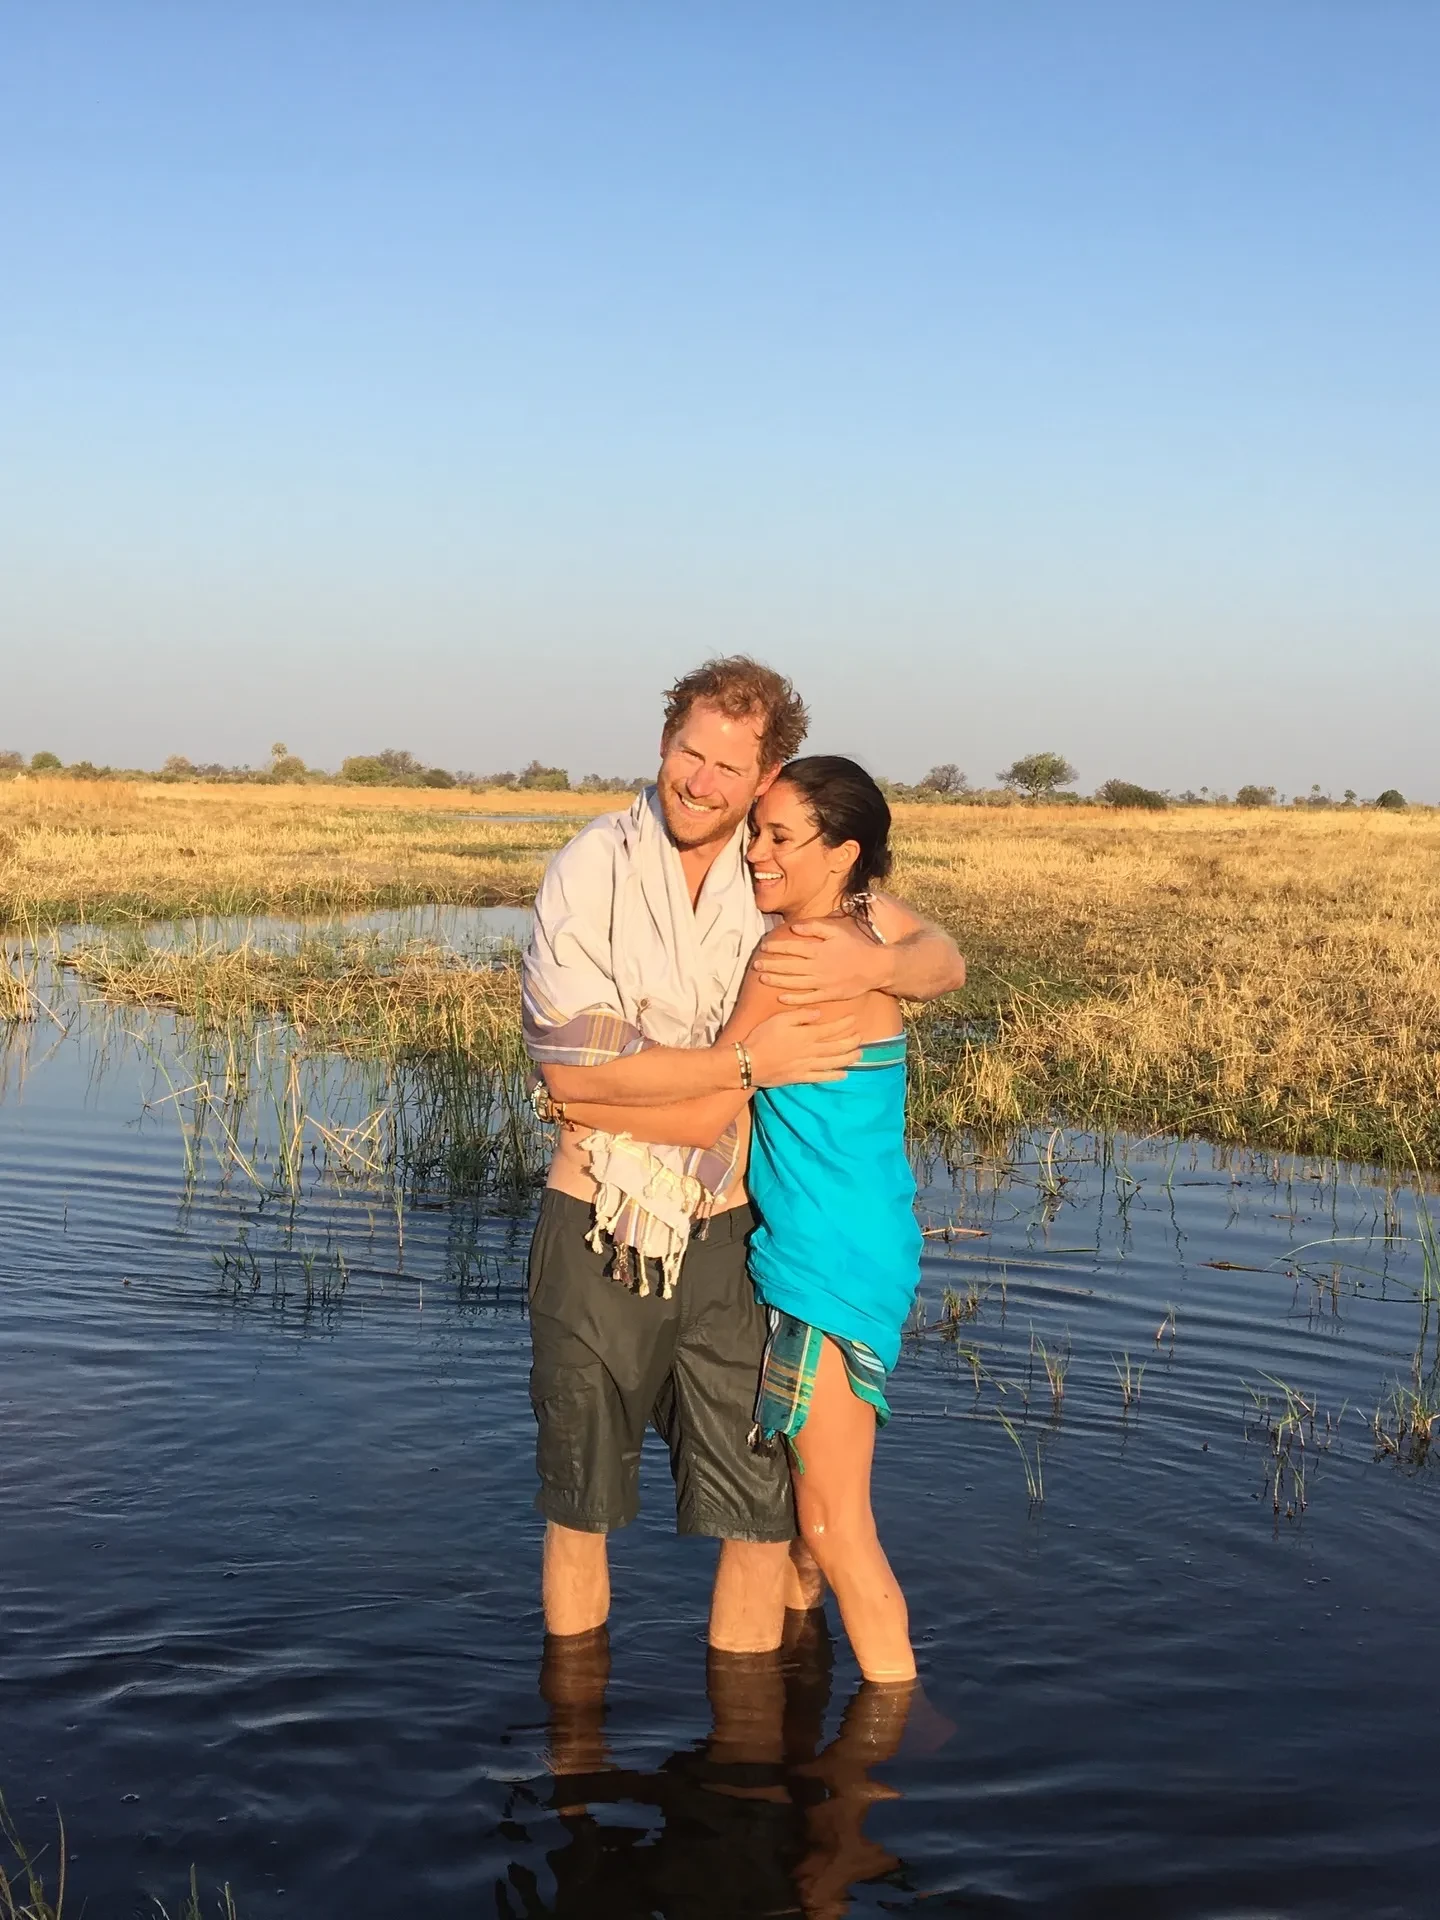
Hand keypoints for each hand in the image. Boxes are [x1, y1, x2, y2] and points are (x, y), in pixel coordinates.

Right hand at [745, 1007, 861, 1086]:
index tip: (854, 1020)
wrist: (749, 1062)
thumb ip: (800, 1016)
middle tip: (860, 1037)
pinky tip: (844, 1075)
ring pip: (833, 1062)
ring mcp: (807, 1066)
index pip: (831, 1029)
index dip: (845, 1024)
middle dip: (851, 1041)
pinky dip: (834, 1076)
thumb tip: (818, 1013)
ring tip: (859, 1054)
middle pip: (837, 1046)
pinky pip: (821, 1077)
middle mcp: (811, 1051)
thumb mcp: (779, 1019)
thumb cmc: (762, 1037)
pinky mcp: (800, 1077)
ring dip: (848, 1058)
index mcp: (806, 1035)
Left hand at [752, 919, 890, 1004]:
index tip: (764, 947)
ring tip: (762, 978)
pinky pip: (807, 998)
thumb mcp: (837, 930)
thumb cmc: (855, 946)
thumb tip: (793, 927)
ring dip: (776, 981)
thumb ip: (815, 927)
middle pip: (788, 966)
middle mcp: (817, 967)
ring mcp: (822, 983)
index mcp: (818, 950)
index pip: (791, 948)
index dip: (776, 947)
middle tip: (756, 964)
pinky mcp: (828, 995)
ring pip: (794, 982)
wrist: (874, 967)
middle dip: (770, 965)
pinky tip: (780, 997)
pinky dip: (793, 999)